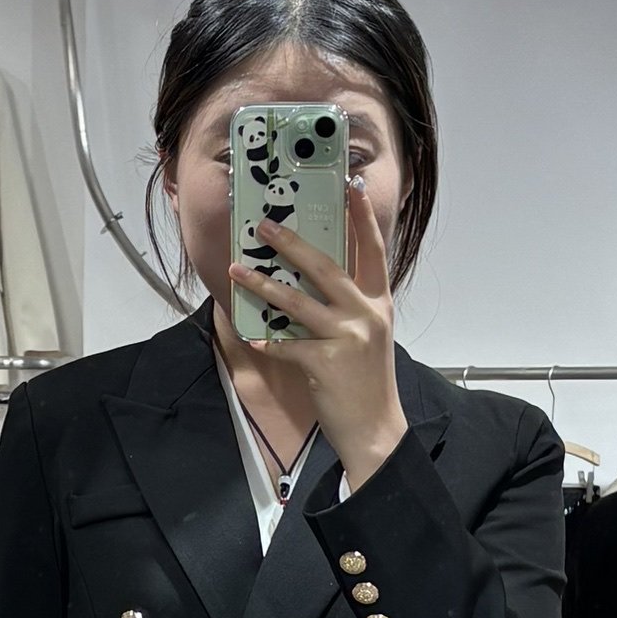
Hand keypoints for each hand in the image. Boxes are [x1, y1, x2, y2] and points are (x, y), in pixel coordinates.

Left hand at [228, 179, 406, 484]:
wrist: (375, 429)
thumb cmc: (367, 381)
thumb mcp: (369, 336)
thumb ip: (350, 306)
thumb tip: (312, 280)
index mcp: (378, 304)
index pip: (373, 252)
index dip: (362, 219)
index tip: (350, 188)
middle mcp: (366, 315)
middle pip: (326, 267)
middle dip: (291, 244)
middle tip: (264, 226)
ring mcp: (347, 338)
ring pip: (296, 303)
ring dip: (263, 285)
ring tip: (238, 271)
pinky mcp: (326, 363)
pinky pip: (286, 346)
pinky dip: (267, 342)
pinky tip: (252, 338)